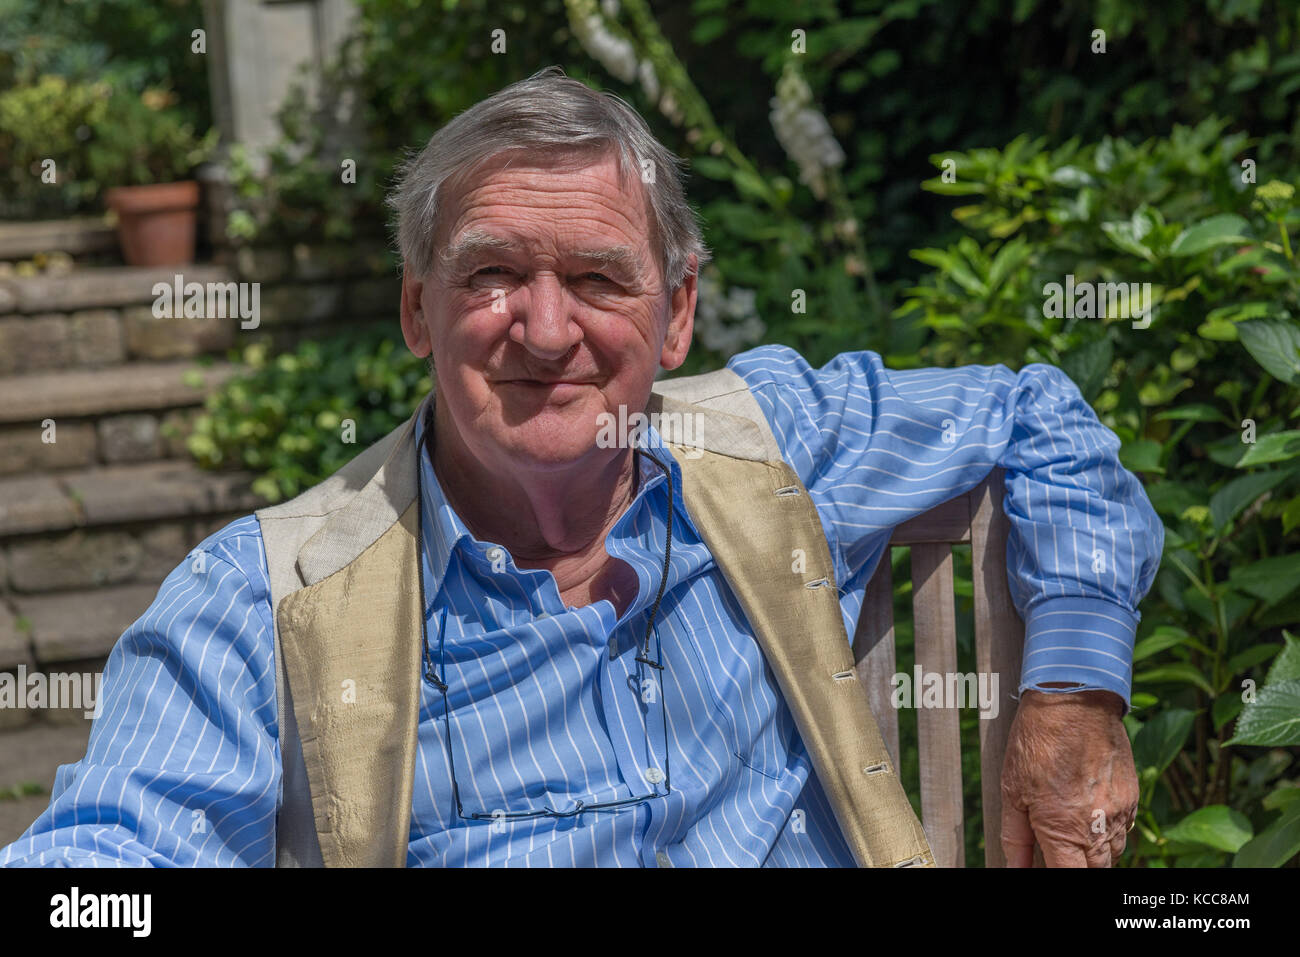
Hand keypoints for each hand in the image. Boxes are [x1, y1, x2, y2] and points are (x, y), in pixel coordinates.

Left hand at [1000, 687, 1138, 866]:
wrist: (1076, 700)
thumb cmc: (1038, 741)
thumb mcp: (1013, 790)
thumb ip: (1015, 837)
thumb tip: (1015, 868)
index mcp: (1063, 830)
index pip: (1070, 878)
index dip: (1057, 879)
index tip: (1047, 869)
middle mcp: (1097, 828)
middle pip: (1095, 871)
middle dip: (1077, 868)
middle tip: (1057, 850)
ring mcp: (1120, 813)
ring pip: (1113, 854)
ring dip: (1094, 854)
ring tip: (1072, 831)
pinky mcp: (1132, 798)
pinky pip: (1124, 830)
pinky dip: (1108, 833)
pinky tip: (1090, 816)